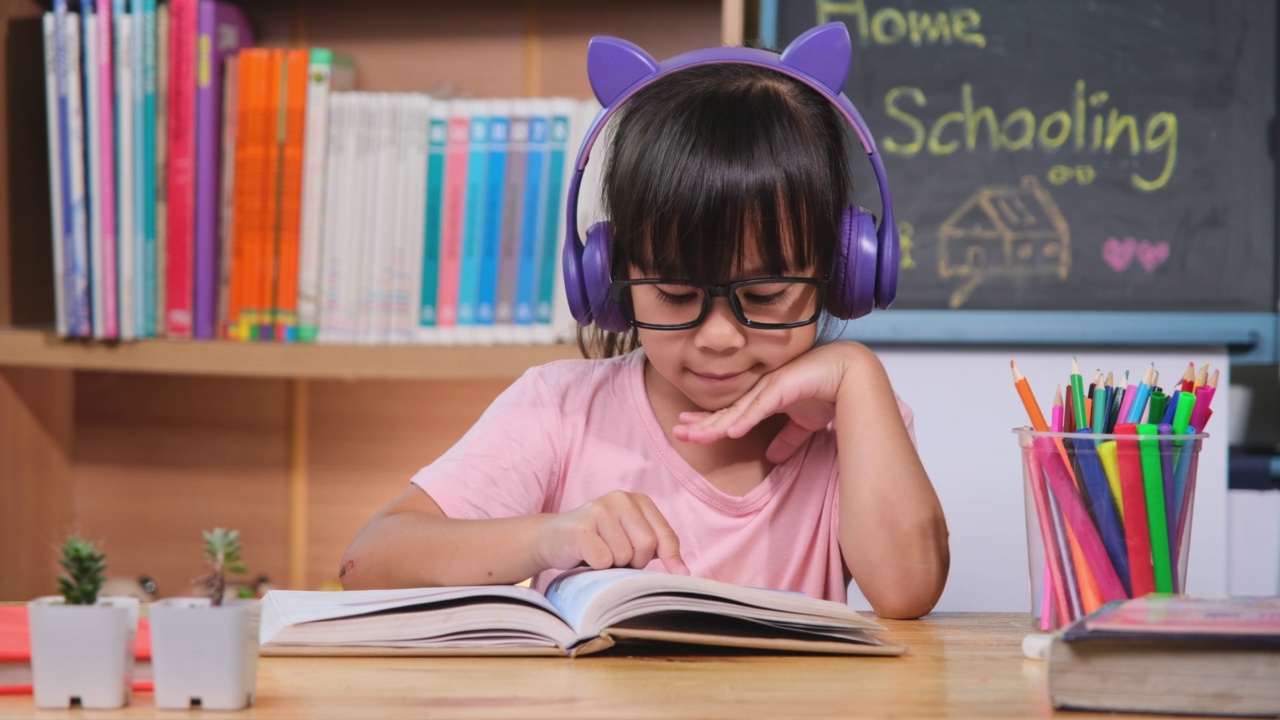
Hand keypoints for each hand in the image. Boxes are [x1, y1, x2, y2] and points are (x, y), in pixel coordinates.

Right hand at [535, 491, 689, 574]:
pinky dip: (596, 567)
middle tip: (618, 560)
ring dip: (613, 565)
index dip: (672, 558)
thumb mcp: (630, 538)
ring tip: (600, 554)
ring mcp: (599, 510)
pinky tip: (586, 556)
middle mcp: (620, 499)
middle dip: (636, 563)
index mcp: (638, 500)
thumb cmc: (598, 542)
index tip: (681, 574)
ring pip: (624, 556)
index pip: (665, 534)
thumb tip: (684, 572)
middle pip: (647, 545)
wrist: (552, 538)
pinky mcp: (581, 527)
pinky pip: (603, 561)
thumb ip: (656, 548)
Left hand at [673, 343, 859, 463]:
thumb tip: (773, 457)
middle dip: (702, 423)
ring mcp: (769, 387)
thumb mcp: (803, 424)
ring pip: (737, 410)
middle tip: (678, 432)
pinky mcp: (782, 387)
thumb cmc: (827, 392)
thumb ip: (787, 439)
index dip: (710, 423)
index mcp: (763, 398)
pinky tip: (731, 431)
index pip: (730, 414)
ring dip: (715, 423)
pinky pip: (760, 406)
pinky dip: (746, 419)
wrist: (849, 372)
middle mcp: (760, 391)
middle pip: (726, 411)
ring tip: (694, 434)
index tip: (690, 431)